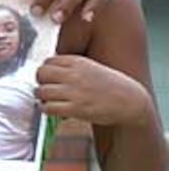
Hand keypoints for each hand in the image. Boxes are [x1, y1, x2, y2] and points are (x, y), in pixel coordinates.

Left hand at [36, 55, 151, 126]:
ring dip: (41, 97)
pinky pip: (49, 107)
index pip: (48, 61)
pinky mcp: (76, 109)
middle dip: (40, 82)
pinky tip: (52, 109)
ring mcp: (75, 92)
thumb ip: (71, 67)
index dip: (46, 70)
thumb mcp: (91, 67)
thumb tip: (47, 71)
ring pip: (41, 91)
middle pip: (41, 73)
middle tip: (45, 88)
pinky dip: (46, 109)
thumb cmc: (110, 85)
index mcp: (78, 62)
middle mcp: (74, 75)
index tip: (49, 78)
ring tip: (47, 100)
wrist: (131, 102)